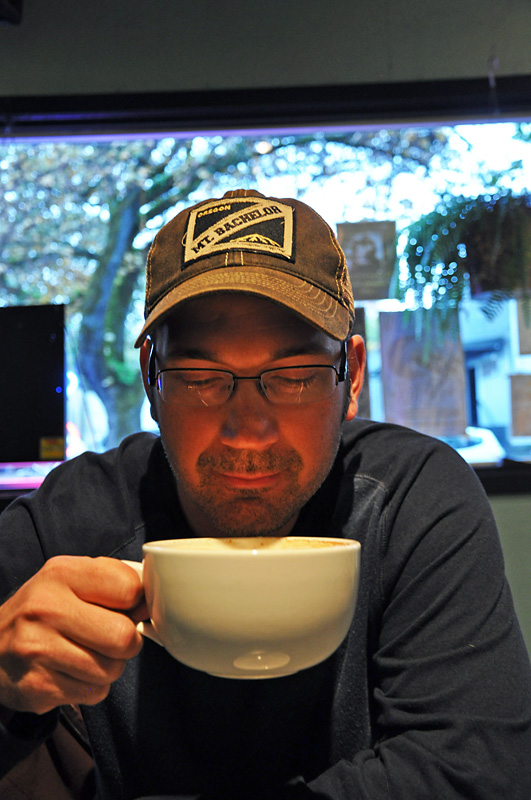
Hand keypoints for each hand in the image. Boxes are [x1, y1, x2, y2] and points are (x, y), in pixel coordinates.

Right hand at [0, 556, 144, 714]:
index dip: (137, 602)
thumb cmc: (42, 610)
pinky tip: (71, 671)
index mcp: (62, 573)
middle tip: (110, 638)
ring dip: (109, 666)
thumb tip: (152, 603)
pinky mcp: (38, 687)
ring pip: (112, 669)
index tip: (127, 607)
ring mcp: (39, 650)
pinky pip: (94, 693)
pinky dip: (91, 686)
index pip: (129, 587)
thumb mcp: (70, 578)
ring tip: (86, 654)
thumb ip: (112, 580)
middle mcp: (47, 608)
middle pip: (124, 636)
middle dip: (126, 642)